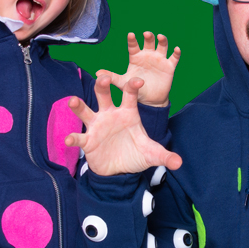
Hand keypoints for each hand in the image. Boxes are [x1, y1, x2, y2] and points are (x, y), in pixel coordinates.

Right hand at [66, 76, 182, 175]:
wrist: (120, 170)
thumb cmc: (135, 154)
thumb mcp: (152, 155)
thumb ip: (165, 156)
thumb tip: (179, 163)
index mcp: (128, 112)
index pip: (130, 94)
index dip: (133, 86)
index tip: (138, 80)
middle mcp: (110, 114)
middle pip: (104, 94)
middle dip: (103, 84)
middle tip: (104, 78)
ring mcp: (97, 126)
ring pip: (86, 111)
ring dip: (79, 105)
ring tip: (73, 101)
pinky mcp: (88, 140)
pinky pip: (79, 137)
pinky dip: (73, 138)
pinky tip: (69, 139)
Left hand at [96, 31, 180, 106]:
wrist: (150, 101)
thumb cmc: (135, 89)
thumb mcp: (123, 83)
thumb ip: (112, 77)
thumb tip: (96, 74)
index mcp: (136, 57)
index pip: (134, 45)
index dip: (133, 40)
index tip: (131, 35)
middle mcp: (148, 55)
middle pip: (149, 41)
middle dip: (148, 37)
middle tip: (146, 34)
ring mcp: (159, 60)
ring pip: (162, 46)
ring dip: (162, 40)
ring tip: (160, 37)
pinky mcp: (169, 67)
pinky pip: (174, 58)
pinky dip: (176, 53)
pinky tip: (176, 49)